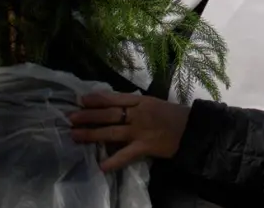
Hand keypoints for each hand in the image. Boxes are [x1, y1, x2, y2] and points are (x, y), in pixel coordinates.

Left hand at [68, 91, 190, 172]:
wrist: (193, 129)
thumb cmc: (173, 115)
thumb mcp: (154, 103)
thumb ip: (135, 104)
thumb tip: (114, 105)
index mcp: (142, 101)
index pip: (115, 98)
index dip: (97, 99)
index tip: (81, 100)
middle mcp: (139, 114)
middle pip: (109, 113)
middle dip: (89, 116)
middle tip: (70, 118)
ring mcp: (141, 131)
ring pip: (112, 131)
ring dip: (92, 134)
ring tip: (75, 135)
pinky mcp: (145, 146)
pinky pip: (127, 154)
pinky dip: (114, 161)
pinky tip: (101, 165)